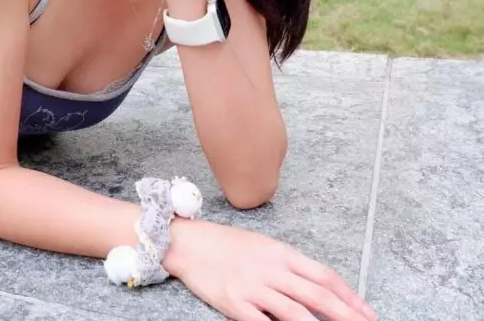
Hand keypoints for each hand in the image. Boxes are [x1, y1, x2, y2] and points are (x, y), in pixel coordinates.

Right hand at [165, 220, 376, 320]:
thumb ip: (288, 266)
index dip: (349, 296)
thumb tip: (315, 287)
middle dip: (347, 316)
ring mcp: (254, 287)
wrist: (189, 243)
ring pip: (297, 314)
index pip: (323, 276)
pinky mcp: (235, 304)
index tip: (367, 312)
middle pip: (317, 296)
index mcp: (281, 253)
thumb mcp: (263, 247)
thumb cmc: (226, 244)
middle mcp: (272, 269)